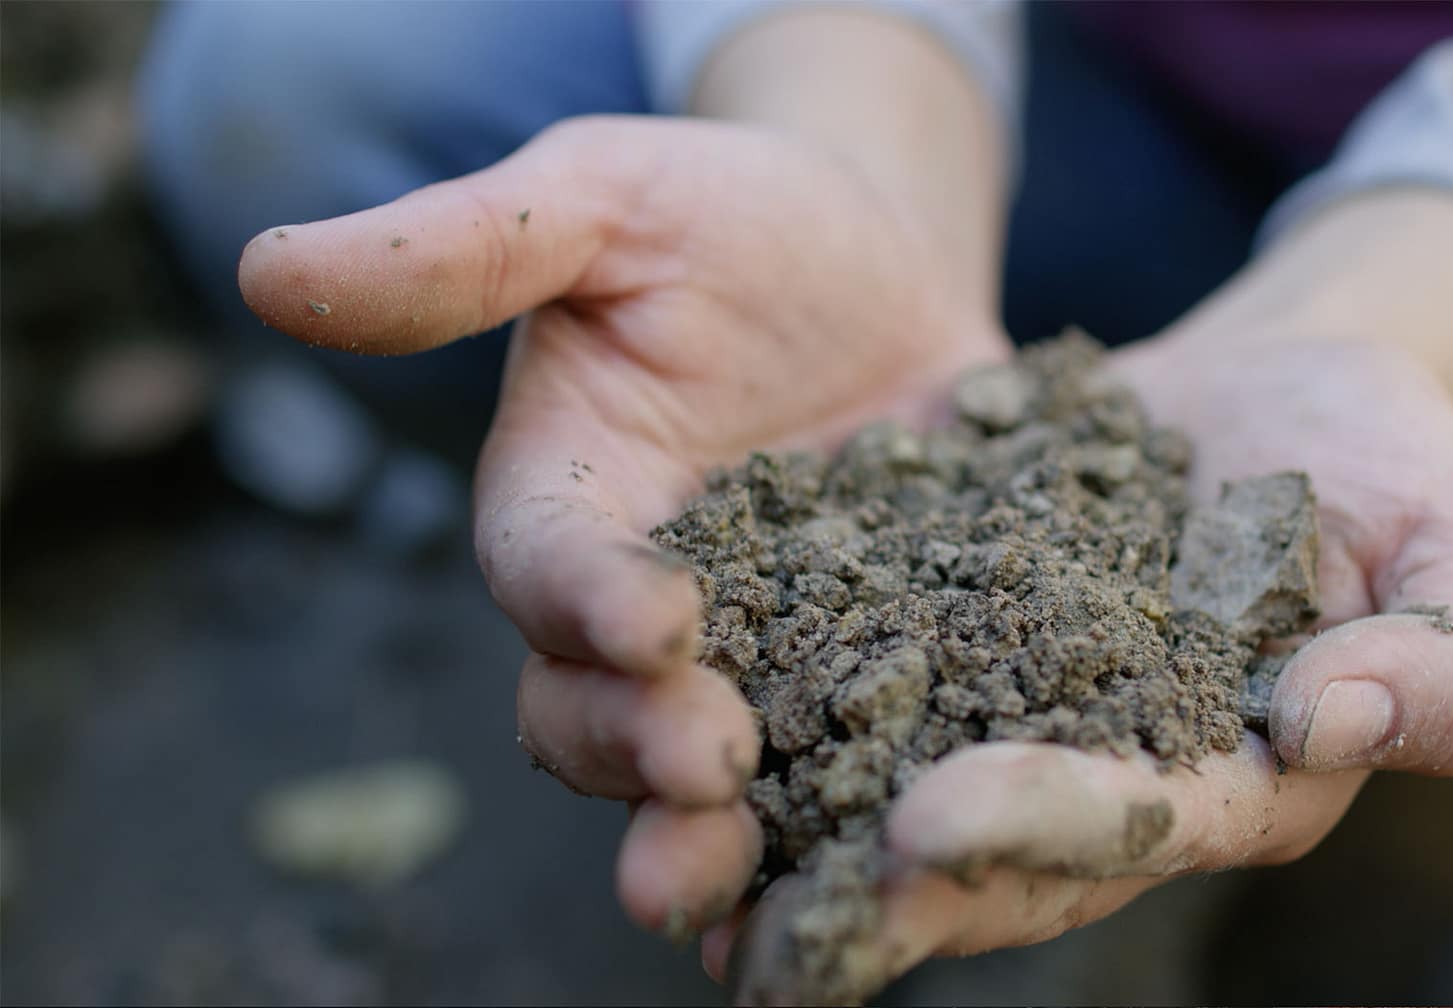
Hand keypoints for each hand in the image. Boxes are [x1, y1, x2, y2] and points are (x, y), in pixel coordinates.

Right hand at [238, 115, 1009, 936]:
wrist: (881, 257)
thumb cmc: (724, 217)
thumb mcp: (606, 200)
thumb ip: (464, 249)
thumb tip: (266, 269)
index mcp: (563, 502)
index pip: (544, 571)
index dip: (583, 603)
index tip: (653, 622)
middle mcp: (641, 606)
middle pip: (600, 714)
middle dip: (640, 752)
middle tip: (712, 768)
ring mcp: (760, 648)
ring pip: (705, 775)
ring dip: (719, 834)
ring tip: (763, 871)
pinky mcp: (868, 666)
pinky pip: (858, 751)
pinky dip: (871, 803)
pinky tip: (918, 841)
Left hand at [712, 338, 1452, 996]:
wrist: (1266, 383)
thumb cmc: (1383, 459)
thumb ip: (1448, 655)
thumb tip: (1330, 729)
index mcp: (1231, 780)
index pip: (1133, 824)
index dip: (1036, 826)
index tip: (930, 821)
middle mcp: (1102, 775)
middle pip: (986, 853)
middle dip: (869, 881)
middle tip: (748, 904)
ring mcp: (1005, 715)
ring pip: (887, 799)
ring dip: (784, 843)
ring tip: (672, 870)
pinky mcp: (931, 636)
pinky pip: (837, 686)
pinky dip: (760, 714)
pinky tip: (656, 733)